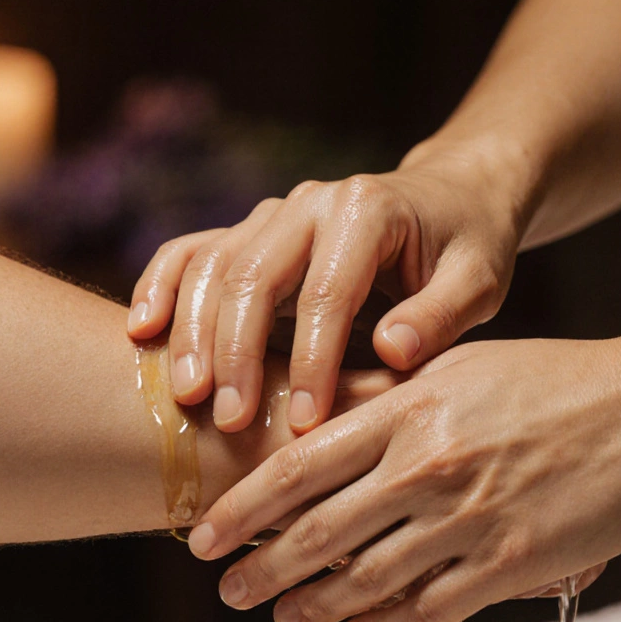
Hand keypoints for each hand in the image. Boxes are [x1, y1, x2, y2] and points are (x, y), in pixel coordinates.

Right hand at [126, 142, 529, 433]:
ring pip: (211, 265)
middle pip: (252, 275)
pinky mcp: (249, 231)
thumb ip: (441, 315)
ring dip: (192, 331)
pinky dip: (161, 286)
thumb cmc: (467, 247)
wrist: (448, 198)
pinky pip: (191, 251)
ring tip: (184, 398)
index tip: (305, 423)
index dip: (311, 361)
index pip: (326, 292)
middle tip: (228, 422)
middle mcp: (309, 202)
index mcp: (365, 210)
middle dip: (235, 352)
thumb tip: (391, 351)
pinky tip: (141, 331)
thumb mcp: (479, 280)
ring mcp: (272, 213)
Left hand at [182, 331, 620, 621]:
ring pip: (365, 578)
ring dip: (311, 605)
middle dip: (260, 566)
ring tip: (278, 615)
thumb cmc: (561, 379)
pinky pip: (429, 607)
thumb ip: (397, 402)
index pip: (298, 466)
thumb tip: (326, 430)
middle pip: (317, 530)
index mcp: (411, 408)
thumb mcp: (466, 368)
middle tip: (225, 588)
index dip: (241, 508)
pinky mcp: (516, 562)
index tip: (203, 534)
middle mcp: (429, 463)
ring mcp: (471, 516)